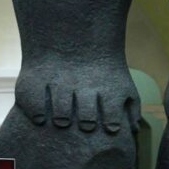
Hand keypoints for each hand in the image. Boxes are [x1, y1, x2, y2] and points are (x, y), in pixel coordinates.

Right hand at [14, 60, 140, 133]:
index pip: (112, 113)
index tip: (110, 127)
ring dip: (62, 119)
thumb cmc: (102, 74)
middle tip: (87, 125)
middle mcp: (81, 86)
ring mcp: (57, 83)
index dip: (112, 122)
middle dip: (87, 120)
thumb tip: (134, 130)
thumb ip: (132, 108)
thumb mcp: (123, 85)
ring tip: (63, 121)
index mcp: (106, 90)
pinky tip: (41, 119)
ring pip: (61, 112)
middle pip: (87, 114)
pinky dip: (36, 113)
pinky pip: (34, 103)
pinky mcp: (34, 81)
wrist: (71, 39)